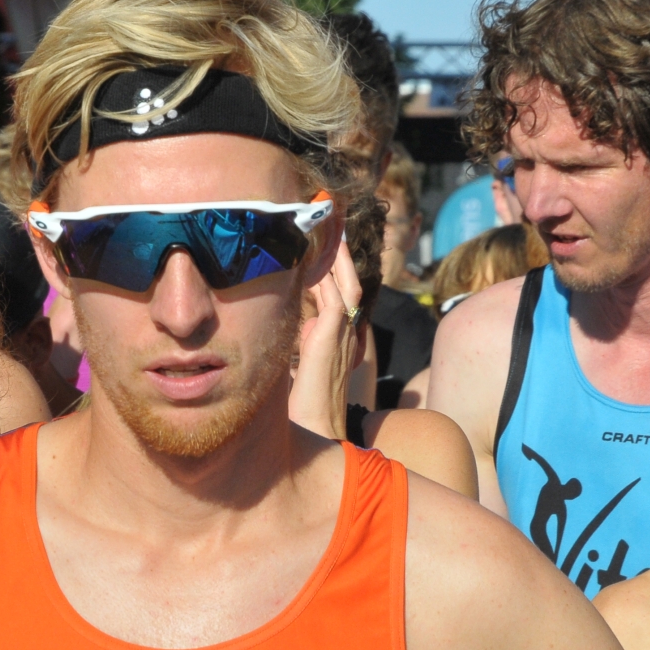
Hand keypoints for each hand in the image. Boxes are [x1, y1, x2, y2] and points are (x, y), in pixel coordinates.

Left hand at [289, 237, 363, 440]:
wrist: (314, 426)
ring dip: (337, 255)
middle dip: (340, 252)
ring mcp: (344, 333)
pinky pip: (334, 296)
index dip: (334, 267)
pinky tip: (312, 257)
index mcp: (341, 337)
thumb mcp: (304, 361)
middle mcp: (348, 332)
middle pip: (349, 281)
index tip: (323, 243)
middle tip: (332, 223)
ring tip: (328, 228)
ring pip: (346, 283)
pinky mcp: (332, 336)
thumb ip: (305, 341)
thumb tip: (300, 323)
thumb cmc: (303, 402)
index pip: (340, 293)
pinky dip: (326, 275)